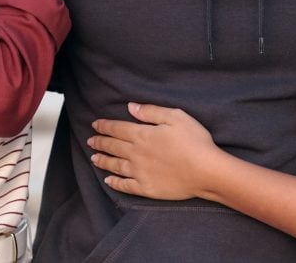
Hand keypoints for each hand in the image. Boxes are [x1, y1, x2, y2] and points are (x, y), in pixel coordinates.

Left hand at [89, 102, 219, 200]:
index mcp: (142, 134)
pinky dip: (114, 182)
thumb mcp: (175, 117)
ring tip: (94, 158)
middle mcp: (136, 153)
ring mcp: (139, 172)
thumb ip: (151, 112)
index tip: (95, 124)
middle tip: (90, 140)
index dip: (105, 126)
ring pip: (115, 165)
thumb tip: (131, 107)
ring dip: (103, 160)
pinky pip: (125, 185)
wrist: (205, 170)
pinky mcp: (146, 188)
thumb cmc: (194, 140)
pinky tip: (108, 180)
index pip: (117, 128)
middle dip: (100, 142)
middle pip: (113, 146)